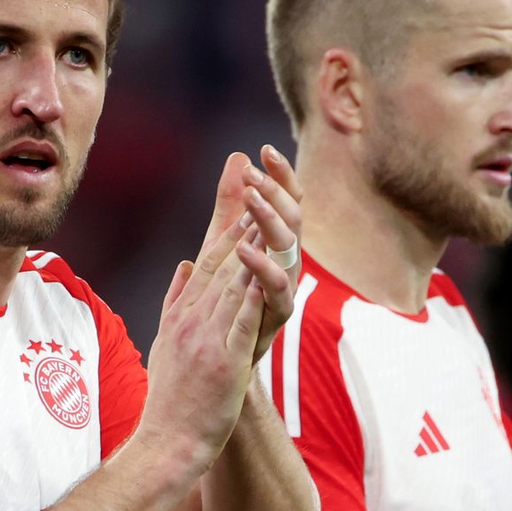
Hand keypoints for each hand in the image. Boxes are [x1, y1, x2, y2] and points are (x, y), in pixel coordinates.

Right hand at [137, 216, 266, 477]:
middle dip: (242, 231)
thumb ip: (174, 302)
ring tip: (268, 224)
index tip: (245, 207)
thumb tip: (183, 267)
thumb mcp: (165, 343)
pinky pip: (240, 326)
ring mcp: (206, 342)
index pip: (206, 266)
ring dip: (251, 255)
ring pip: (232, 289)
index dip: (227, 234)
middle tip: (261, 199)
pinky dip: (252, 299)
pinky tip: (266, 276)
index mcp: (180, 316)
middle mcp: (191, 323)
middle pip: (220, 269)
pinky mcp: (223, 364)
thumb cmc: (169, 398)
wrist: (166, 442)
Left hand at [197, 147, 301, 362]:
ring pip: (289, 249)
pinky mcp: (277, 316)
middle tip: (254, 176)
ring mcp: (285, 289)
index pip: (286, 201)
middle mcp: (287, 262)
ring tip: (251, 200)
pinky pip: (278, 289)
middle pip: (293, 219)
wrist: (218, 360)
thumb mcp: (221, 245)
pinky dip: (264, 268)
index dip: (280, 175)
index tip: (265, 149)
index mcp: (276, 243)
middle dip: (276, 194)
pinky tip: (245, 250)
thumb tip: (237, 156)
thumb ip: (230, 205)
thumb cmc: (223, 300)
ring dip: (271, 222)